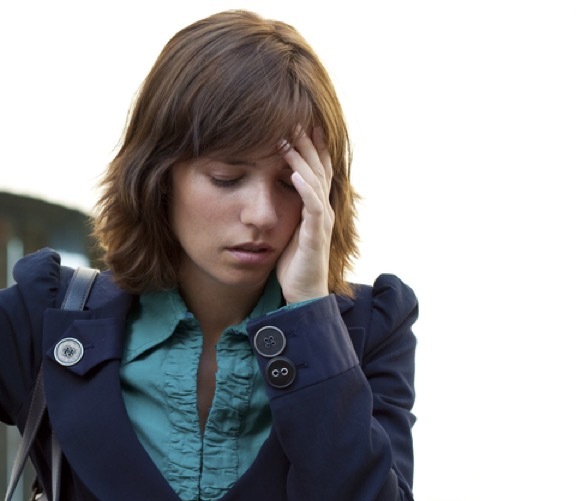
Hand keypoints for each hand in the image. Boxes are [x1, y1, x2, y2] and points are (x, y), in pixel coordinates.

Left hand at [275, 128, 332, 303]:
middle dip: (306, 143)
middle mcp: (322, 207)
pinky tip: (295, 173)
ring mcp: (321, 220)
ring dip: (302, 159)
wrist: (304, 294)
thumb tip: (264, 190)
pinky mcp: (315, 235)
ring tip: (290, 138)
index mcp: (315, 205)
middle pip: (317, 167)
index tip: (298, 122)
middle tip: (294, 119)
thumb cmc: (292, 263)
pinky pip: (312, 206)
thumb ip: (281, 208)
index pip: (315, 168)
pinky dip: (304, 188)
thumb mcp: (285, 229)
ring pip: (315, 181)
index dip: (309, 146)